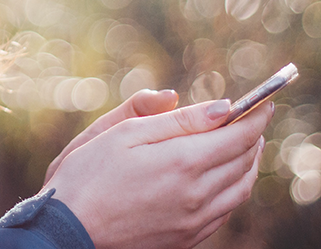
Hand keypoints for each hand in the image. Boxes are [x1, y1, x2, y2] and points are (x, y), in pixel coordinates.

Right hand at [45, 98, 271, 248]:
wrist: (70, 228)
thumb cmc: (89, 172)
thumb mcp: (124, 132)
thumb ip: (174, 119)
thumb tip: (220, 107)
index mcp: (181, 162)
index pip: (237, 136)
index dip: (254, 116)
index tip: (264, 100)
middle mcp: (197, 195)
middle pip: (244, 161)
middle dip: (253, 135)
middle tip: (255, 116)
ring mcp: (195, 221)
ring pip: (240, 189)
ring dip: (249, 162)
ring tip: (247, 143)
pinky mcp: (188, 238)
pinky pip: (226, 210)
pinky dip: (236, 187)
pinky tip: (225, 176)